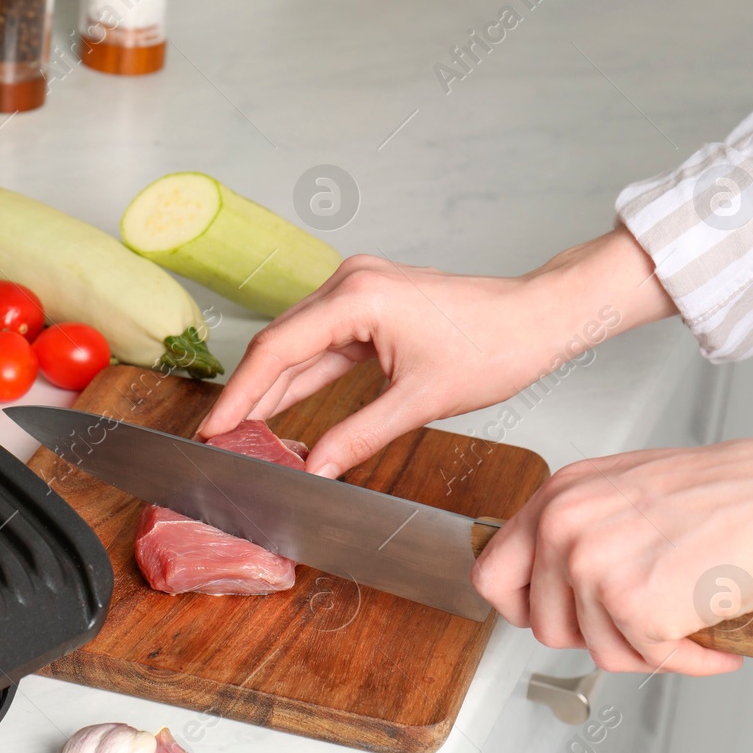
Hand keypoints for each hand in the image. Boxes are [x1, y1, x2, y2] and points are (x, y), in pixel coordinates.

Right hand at [199, 229, 675, 477]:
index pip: (278, 350)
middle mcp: (349, 282)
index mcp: (357, 298)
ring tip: (243, 428)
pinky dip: (302, 375)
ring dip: (272, 386)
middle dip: (248, 393)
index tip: (215, 429)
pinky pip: (322, 342)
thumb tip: (315, 470)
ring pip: (297, 343)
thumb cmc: (494, 345)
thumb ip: (357, 437)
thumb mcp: (418, 402)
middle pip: (279, 343)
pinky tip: (282, 406)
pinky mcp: (368, 303)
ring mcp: (358, 289)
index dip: (240, 395)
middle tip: (221, 437)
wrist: (538, 318)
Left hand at [473, 432, 752, 674]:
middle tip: (636, 625)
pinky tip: (711, 634)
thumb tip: (553, 582)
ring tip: (685, 618)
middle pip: (541, 624)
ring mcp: (594, 567)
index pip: (492, 572)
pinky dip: (686, 660)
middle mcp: (564, 527)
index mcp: (559, 495)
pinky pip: (645, 661)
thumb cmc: (729, 494)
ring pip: (595, 650)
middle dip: (591, 636)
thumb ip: (581, 530)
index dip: (522, 607)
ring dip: (645, 649)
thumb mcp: (625, 491)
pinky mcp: (633, 607)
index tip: (551, 617)